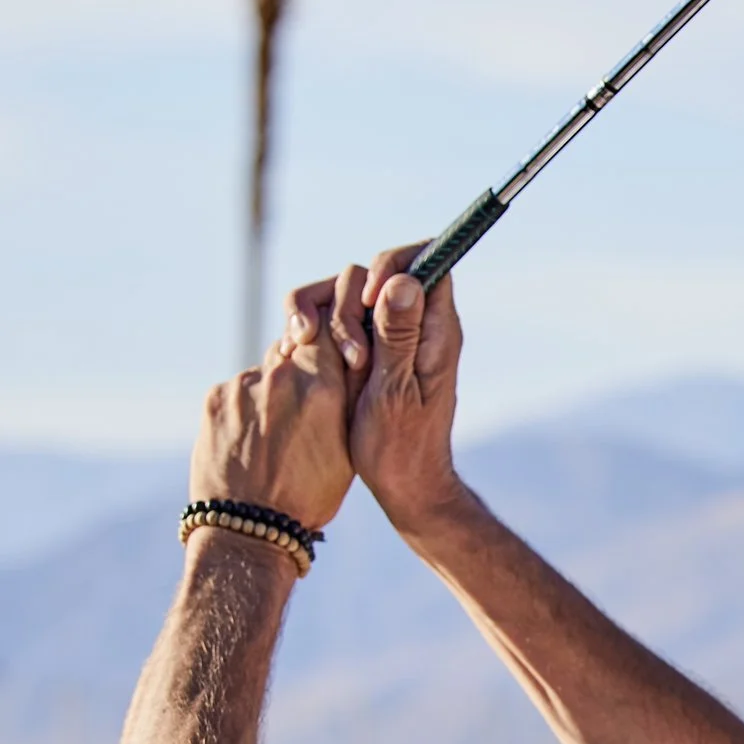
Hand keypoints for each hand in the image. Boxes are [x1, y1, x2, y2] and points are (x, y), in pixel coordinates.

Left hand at [188, 303, 354, 533]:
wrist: (248, 529)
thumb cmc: (309, 496)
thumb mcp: (348, 451)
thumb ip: (350, 400)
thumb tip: (358, 360)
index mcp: (322, 389)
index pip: (330, 334)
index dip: (333, 342)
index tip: (336, 355)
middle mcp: (281, 378)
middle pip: (294, 349)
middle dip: (301, 368)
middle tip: (304, 406)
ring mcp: (243, 387)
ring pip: (264, 373)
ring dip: (271, 393)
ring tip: (274, 435)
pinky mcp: (215, 399)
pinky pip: (237, 391)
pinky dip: (245, 409)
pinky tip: (251, 440)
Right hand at [292, 247, 466, 537]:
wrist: (403, 484)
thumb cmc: (401, 447)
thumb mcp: (394, 391)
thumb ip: (398, 335)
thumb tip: (405, 281)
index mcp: (438, 330)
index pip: (428, 259)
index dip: (391, 264)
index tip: (368, 301)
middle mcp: (421, 325)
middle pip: (382, 271)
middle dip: (351, 299)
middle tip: (348, 352)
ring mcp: (395, 335)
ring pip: (356, 294)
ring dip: (331, 316)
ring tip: (326, 356)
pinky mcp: (373, 349)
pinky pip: (345, 319)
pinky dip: (321, 328)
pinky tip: (305, 352)